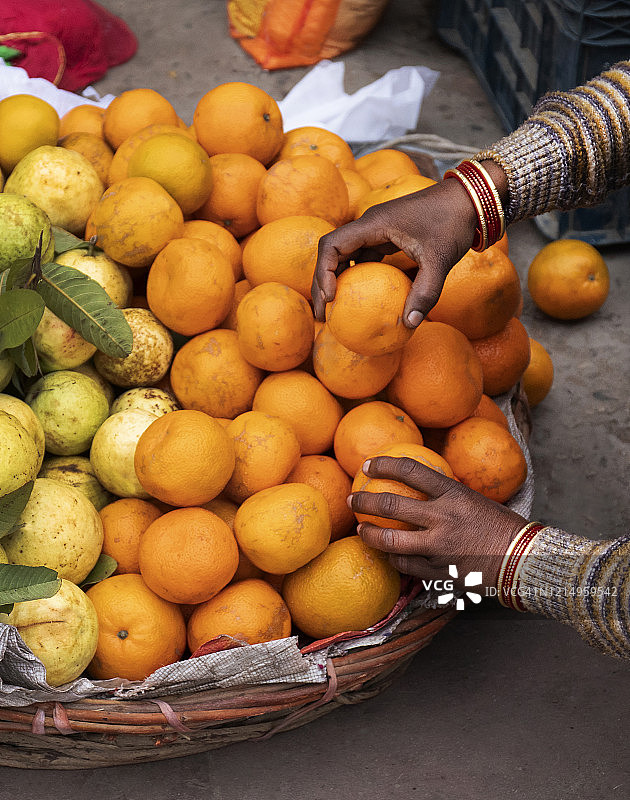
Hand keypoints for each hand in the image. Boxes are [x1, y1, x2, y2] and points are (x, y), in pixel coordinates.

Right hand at [312, 177, 476, 327]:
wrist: (469, 199)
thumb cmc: (453, 223)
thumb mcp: (440, 259)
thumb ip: (426, 291)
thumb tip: (409, 324)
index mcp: (373, 224)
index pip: (331, 245)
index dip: (323, 272)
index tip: (331, 297)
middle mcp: (369, 225)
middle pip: (332, 253)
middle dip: (322, 283)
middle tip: (323, 315)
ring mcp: (378, 230)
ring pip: (346, 256)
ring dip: (337, 280)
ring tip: (335, 311)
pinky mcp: (389, 237)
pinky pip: (365, 258)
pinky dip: (358, 277)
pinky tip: (363, 300)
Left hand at [347, 456, 526, 590]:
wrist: (524, 560)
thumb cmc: (502, 527)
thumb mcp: (475, 500)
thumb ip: (447, 494)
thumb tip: (421, 485)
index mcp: (454, 494)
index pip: (411, 471)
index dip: (384, 465)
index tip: (367, 465)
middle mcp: (443, 518)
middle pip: (390, 506)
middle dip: (364, 502)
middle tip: (353, 500)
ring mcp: (439, 547)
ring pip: (390, 542)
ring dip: (370, 536)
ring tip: (361, 531)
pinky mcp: (438, 572)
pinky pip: (406, 565)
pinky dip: (394, 558)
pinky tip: (390, 555)